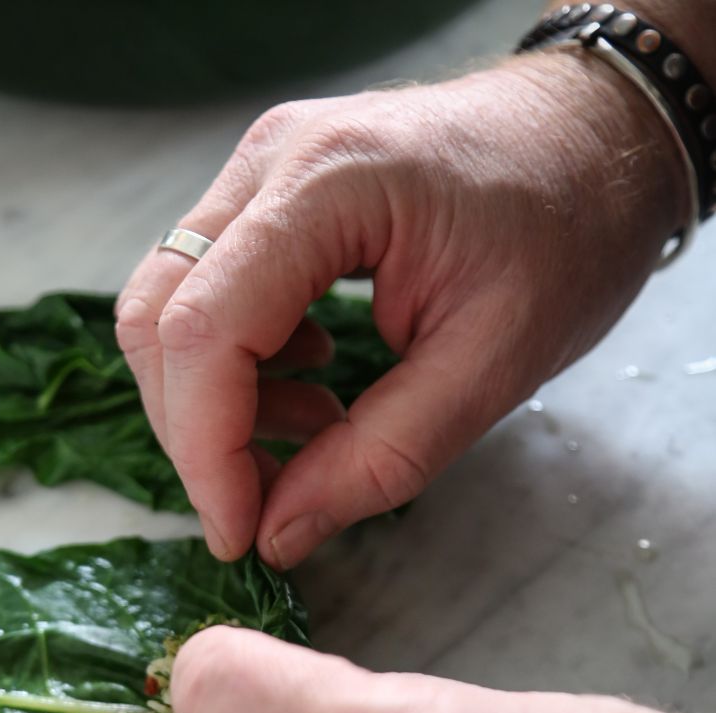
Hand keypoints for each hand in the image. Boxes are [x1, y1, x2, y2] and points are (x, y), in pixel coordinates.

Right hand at [116, 51, 689, 567]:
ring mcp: (258, 170)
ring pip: (166, 307)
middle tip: (262, 502)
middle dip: (196, 433)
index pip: (205, 331)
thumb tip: (278, 533)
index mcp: (328, 184)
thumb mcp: (495, 364)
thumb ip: (381, 460)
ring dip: (213, 401)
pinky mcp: (264, 194)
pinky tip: (310, 384)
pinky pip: (204, 291)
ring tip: (312, 431)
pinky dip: (235, 365)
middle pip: (160, 319)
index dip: (205, 449)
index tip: (239, 532)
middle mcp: (268, 162)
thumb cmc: (569, 229)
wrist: (594, 137)